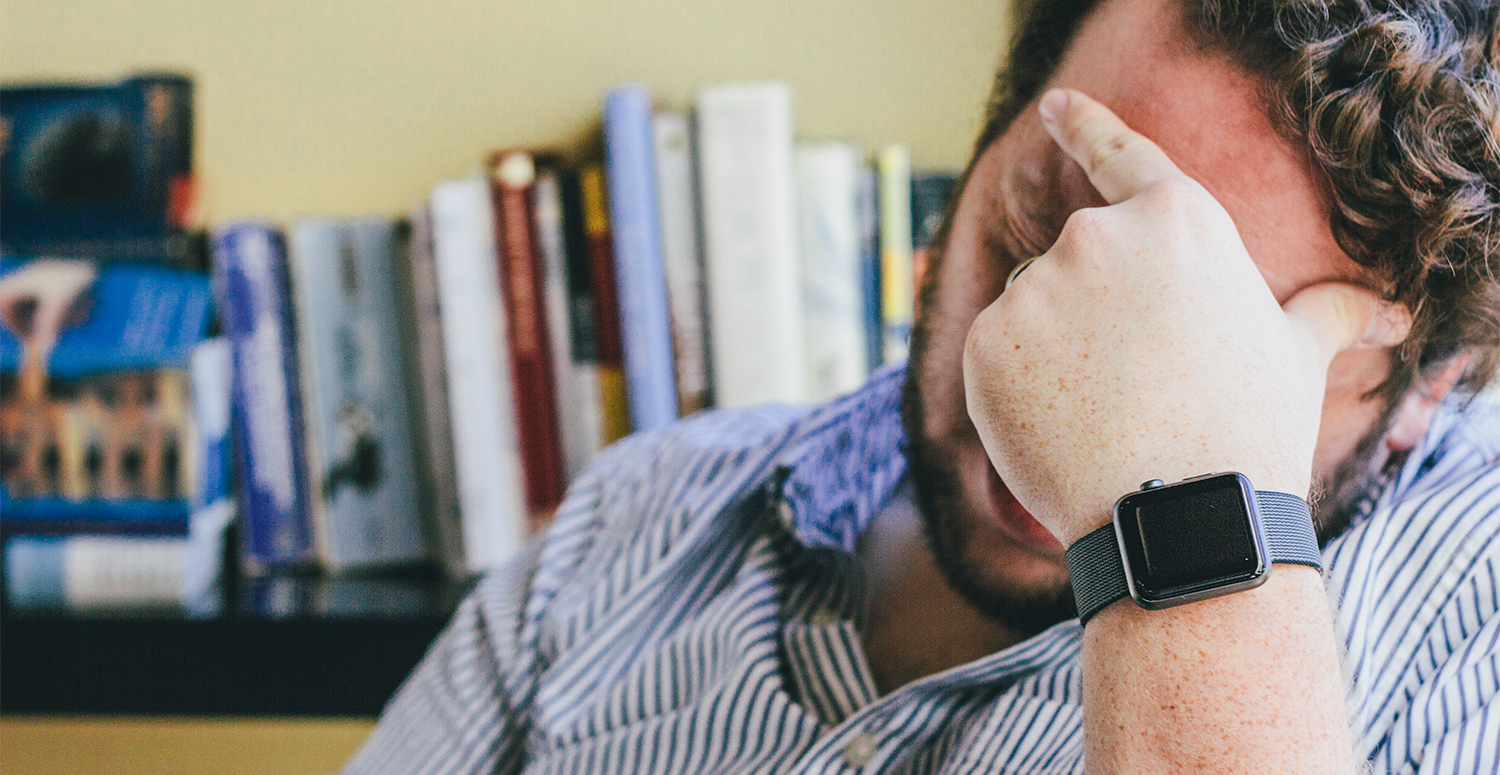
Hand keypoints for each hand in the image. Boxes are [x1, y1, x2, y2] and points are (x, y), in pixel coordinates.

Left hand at [962, 89, 1409, 546]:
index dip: (1084, 125)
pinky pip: (994, 353)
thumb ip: (1321, 314)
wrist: (1182, 515)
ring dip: (1052, 348)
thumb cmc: (1247, 431)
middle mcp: (1099, 235)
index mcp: (1178, 219)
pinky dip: (1013, 385)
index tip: (1052, 106)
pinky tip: (1058, 424)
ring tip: (1103, 409)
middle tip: (1135, 380)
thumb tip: (1383, 311)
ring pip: (1031, 309)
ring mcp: (1037, 286)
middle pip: (1075, 261)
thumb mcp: (1296, 357)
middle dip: (1093, 310)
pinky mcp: (987, 340)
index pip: (1122, 156)